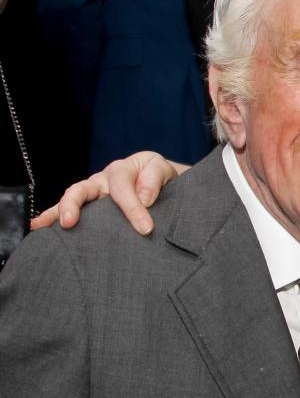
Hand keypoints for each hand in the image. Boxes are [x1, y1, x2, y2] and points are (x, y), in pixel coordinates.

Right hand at [31, 151, 185, 234]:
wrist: (161, 180)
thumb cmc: (161, 176)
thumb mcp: (164, 170)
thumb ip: (155, 179)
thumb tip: (144, 199)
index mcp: (123, 169)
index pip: (123, 188)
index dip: (133, 209)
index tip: (145, 229)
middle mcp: (103, 180)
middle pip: (82, 188)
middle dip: (74, 205)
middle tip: (70, 222)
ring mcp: (93, 192)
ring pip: (71, 199)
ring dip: (57, 212)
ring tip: (44, 225)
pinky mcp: (90, 205)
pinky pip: (69, 209)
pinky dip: (52, 216)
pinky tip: (37, 226)